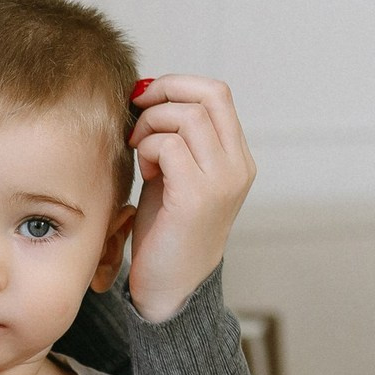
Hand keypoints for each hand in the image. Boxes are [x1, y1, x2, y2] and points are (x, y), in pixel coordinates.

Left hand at [126, 75, 255, 322]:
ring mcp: (221, 181)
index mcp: (237, 159)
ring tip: (140, 152)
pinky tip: (143, 171)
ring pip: (186, 116)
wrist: (169, 289)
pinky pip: (169, 145)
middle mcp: (237, 167)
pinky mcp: (196, 197)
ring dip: (152, 125)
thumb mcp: (175, 177)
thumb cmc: (166, 234)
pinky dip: (148, 149)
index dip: (177, 84)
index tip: (145, 97)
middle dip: (162, 94)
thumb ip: (174, 141)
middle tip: (136, 115)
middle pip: (207, 95)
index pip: (217, 94)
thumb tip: (149, 96)